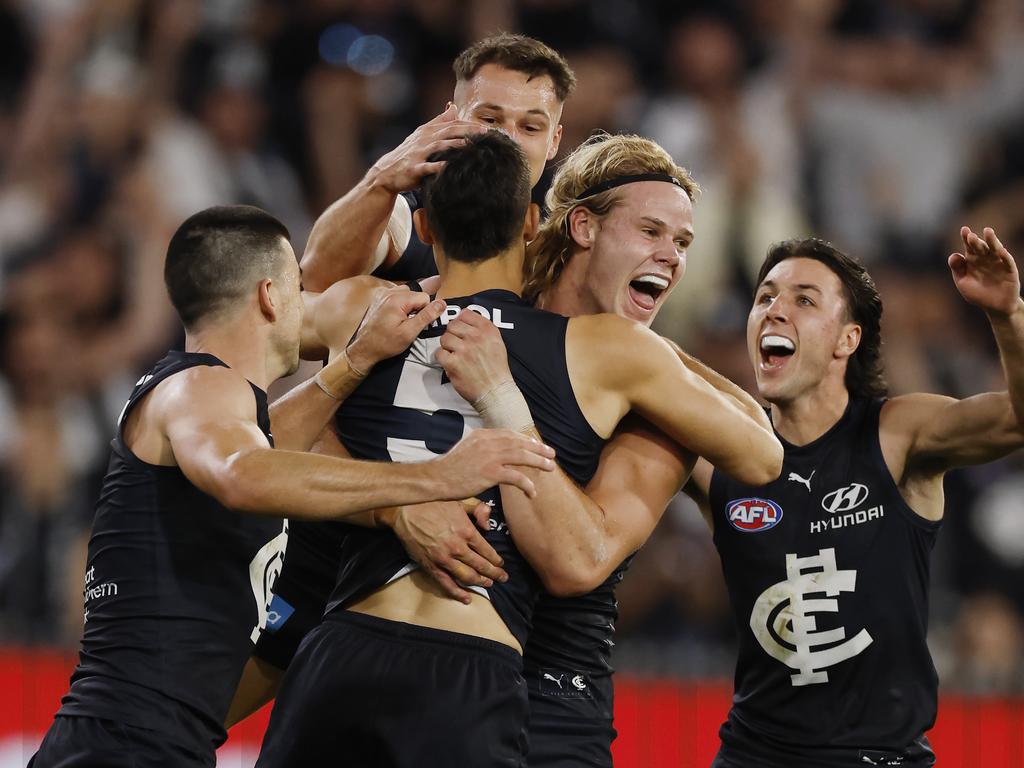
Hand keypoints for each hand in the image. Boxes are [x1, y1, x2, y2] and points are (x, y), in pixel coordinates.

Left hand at [347, 287, 444, 369]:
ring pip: (407, 295)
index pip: (424, 297)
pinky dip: (400, 306)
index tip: (417, 324)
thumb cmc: (385, 343)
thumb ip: (427, 316)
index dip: (425, 312)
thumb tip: (442, 304)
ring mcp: (383, 294)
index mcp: (397, 299)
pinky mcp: (380, 299)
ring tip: (401, 322)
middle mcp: (389, 293)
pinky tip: (395, 319)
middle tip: (408, 324)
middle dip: (416, 309)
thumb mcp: (410, 332)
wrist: (365, 349)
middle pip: (416, 294)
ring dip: (409, 307)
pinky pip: (397, 297)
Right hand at [368, 105, 486, 193]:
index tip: (486, 128)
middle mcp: (423, 139)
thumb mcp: (423, 135)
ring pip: (438, 146)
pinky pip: (426, 167)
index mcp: (427, 131)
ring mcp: (418, 154)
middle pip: (447, 131)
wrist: (387, 172)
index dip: (469, 124)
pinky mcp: (413, 169)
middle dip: (466, 130)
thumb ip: (439, 121)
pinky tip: (448, 167)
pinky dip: (437, 167)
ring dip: (454, 145)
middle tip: (485, 133)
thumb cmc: (409, 153)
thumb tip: (453, 107)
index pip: (451, 123)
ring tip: (469, 145)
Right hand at [383, 500, 506, 603]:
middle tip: (503, 578)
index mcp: (466, 530)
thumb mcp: (459, 499)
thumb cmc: (433, 502)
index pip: (487, 550)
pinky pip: (446, 583)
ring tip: (489, 584)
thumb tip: (488, 524)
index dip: (496, 559)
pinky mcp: (431, 566)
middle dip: (494, 573)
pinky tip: (467, 598)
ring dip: (481, 582)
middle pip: (481, 566)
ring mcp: (444, 559)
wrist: (404, 510)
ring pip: (467, 576)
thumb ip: (478, 509)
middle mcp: (457, 547)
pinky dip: (458, 593)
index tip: (501, 563)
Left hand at [436, 309, 512, 401]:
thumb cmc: (496, 369)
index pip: (466, 314)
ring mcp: (464, 350)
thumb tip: (464, 316)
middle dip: (452, 334)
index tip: (461, 330)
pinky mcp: (453, 363)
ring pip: (444, 338)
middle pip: (452, 325)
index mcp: (488, 330)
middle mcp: (476, 337)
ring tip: (455, 355)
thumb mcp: (496, 342)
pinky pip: (439, 353)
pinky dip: (443, 359)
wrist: (496, 391)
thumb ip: (482, 329)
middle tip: (457, 345)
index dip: (460, 321)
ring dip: (447, 347)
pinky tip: (451, 363)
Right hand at [436, 429, 555, 498]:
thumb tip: (495, 450)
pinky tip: (532, 492)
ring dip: (539, 462)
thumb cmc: (450, 468)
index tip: (536, 445)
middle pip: (520, 443)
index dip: (525, 440)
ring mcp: (490, 457)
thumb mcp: (466, 448)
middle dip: (538, 448)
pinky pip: (516, 477)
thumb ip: (481, 446)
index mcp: (483, 435)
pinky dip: (527, 484)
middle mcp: (488, 442)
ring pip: (522, 456)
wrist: (436, 478)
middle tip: (551, 454)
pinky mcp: (490, 473)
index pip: (510, 434)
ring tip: (550, 467)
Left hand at [950, 226, 1022, 318]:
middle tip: (970, 236)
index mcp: (973, 260)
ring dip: (992, 241)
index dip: (966, 238)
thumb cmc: (978, 294)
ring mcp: (999, 263)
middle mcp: (986, 259)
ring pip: (995, 249)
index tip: (964, 230)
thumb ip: (957, 269)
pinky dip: (1004, 256)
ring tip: (988, 231)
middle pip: (981, 247)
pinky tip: (1000, 251)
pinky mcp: (1010, 271)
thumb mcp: (963, 283)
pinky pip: (1007, 262)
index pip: (969, 247)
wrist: (995, 307)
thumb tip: (954, 255)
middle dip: (975, 241)